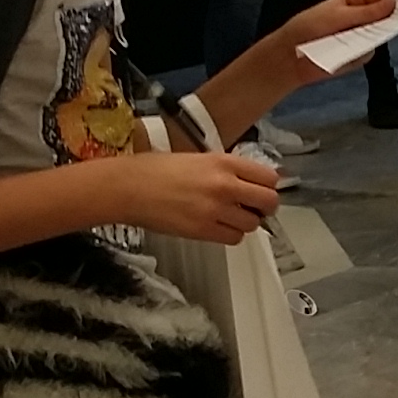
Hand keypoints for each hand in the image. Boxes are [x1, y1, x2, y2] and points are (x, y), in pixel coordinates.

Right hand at [119, 152, 283, 243]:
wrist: (128, 187)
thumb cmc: (157, 169)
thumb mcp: (199, 158)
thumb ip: (226, 170)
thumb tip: (249, 183)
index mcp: (224, 162)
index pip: (269, 177)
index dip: (268, 186)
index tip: (261, 190)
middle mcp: (225, 185)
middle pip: (269, 202)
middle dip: (264, 207)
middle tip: (253, 208)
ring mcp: (215, 209)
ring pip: (252, 224)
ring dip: (245, 222)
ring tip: (228, 217)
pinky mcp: (203, 230)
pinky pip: (234, 238)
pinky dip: (230, 235)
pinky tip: (217, 226)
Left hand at [279, 0, 394, 72]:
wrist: (291, 56)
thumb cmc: (307, 28)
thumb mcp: (338, 15)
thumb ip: (367, 12)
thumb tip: (391, 2)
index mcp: (354, 0)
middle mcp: (359, 17)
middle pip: (383, 16)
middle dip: (388, 19)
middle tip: (395, 20)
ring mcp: (359, 36)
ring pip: (379, 36)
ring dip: (373, 37)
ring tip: (358, 38)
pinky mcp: (357, 54)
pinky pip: (369, 53)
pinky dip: (361, 53)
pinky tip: (348, 53)